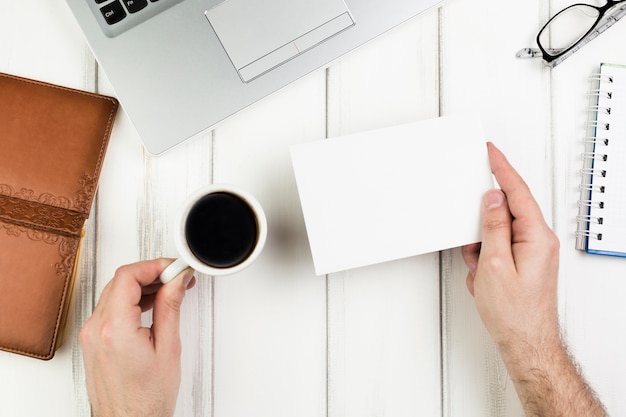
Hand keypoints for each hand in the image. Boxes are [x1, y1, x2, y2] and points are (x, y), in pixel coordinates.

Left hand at [80, 259, 195, 416]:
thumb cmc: (147, 399)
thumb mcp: (168, 348)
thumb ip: (170, 307)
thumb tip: (175, 281)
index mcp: (115, 329)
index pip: (128, 276)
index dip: (154, 265)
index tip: (174, 268)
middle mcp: (96, 329)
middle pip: (120, 281)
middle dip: (151, 273)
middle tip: (177, 277)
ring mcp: (91, 335)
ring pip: (114, 292)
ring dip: (142, 286)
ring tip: (169, 290)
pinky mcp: (93, 341)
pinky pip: (109, 308)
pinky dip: (130, 300)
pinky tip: (151, 303)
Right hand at [462, 143, 606, 415]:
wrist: (525, 343)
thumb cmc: (515, 312)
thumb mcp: (494, 264)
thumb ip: (493, 226)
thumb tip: (492, 199)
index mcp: (536, 236)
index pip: (517, 191)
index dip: (501, 168)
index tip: (490, 152)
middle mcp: (539, 242)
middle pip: (507, 212)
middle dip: (483, 224)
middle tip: (474, 240)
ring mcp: (532, 254)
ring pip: (498, 233)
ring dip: (483, 248)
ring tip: (481, 272)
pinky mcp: (524, 265)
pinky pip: (499, 249)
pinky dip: (486, 260)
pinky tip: (484, 278)